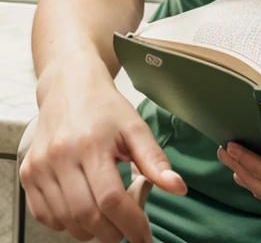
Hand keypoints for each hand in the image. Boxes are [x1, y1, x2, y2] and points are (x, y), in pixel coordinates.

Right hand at [20, 55, 186, 242]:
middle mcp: (60, 156)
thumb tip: (178, 188)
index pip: (111, 199)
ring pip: (66, 221)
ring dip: (91, 230)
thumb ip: (154, 160)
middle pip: (88, 216)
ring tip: (107, 210)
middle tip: (127, 223)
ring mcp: (40, 166)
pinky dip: (67, 223)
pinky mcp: (28, 173)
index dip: (131, 223)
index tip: (144, 236)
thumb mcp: (135, 127)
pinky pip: (46, 216)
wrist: (69, 85)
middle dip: (113, 232)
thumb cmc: (105, 107)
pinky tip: (83, 206)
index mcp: (91, 143)